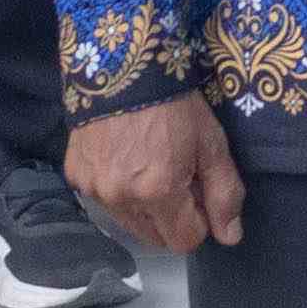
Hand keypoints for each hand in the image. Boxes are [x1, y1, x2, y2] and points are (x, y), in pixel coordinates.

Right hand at [71, 97, 244, 254]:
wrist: (123, 66)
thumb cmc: (175, 104)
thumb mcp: (211, 144)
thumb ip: (224, 194)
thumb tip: (231, 237)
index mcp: (159, 192)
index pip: (184, 241)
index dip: (199, 222)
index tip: (199, 192)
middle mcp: (121, 198)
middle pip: (155, 237)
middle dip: (172, 217)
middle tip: (177, 177)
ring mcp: (94, 189)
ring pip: (129, 222)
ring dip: (144, 207)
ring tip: (150, 166)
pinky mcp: (76, 176)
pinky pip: (104, 200)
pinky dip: (118, 190)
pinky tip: (125, 159)